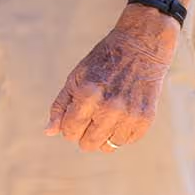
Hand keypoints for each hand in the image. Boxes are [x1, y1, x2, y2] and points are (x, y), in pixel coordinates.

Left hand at [45, 6, 177, 153]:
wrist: (140, 49)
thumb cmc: (101, 63)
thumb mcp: (75, 78)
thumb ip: (61, 106)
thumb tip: (49, 132)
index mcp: (87, 94)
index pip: (70, 130)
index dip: (68, 128)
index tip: (72, 120)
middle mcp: (109, 107)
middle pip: (89, 143)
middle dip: (83, 136)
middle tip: (88, 120)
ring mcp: (129, 114)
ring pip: (109, 146)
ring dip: (103, 136)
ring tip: (105, 117)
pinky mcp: (146, 118)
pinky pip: (127, 141)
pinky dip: (121, 134)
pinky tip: (120, 117)